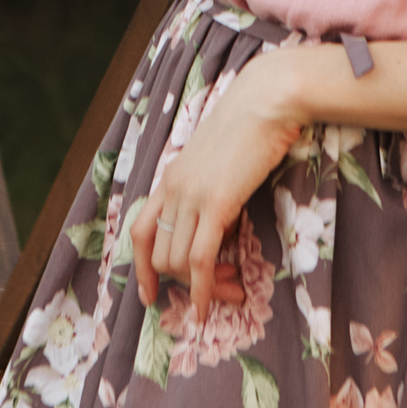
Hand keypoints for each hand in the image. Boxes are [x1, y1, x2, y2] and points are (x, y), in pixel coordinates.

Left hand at [131, 53, 309, 311]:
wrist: (266, 99)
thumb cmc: (252, 124)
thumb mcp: (219, 158)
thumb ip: (210, 188)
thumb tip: (220, 224)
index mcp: (171, 175)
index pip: (140, 229)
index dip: (141, 266)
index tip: (149, 294)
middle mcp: (172, 187)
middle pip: (159, 253)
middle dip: (183, 283)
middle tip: (219, 289)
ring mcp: (191, 195)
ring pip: (177, 261)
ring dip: (201, 287)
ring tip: (231, 290)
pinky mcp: (215, 203)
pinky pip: (198, 259)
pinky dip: (202, 291)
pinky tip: (209, 308)